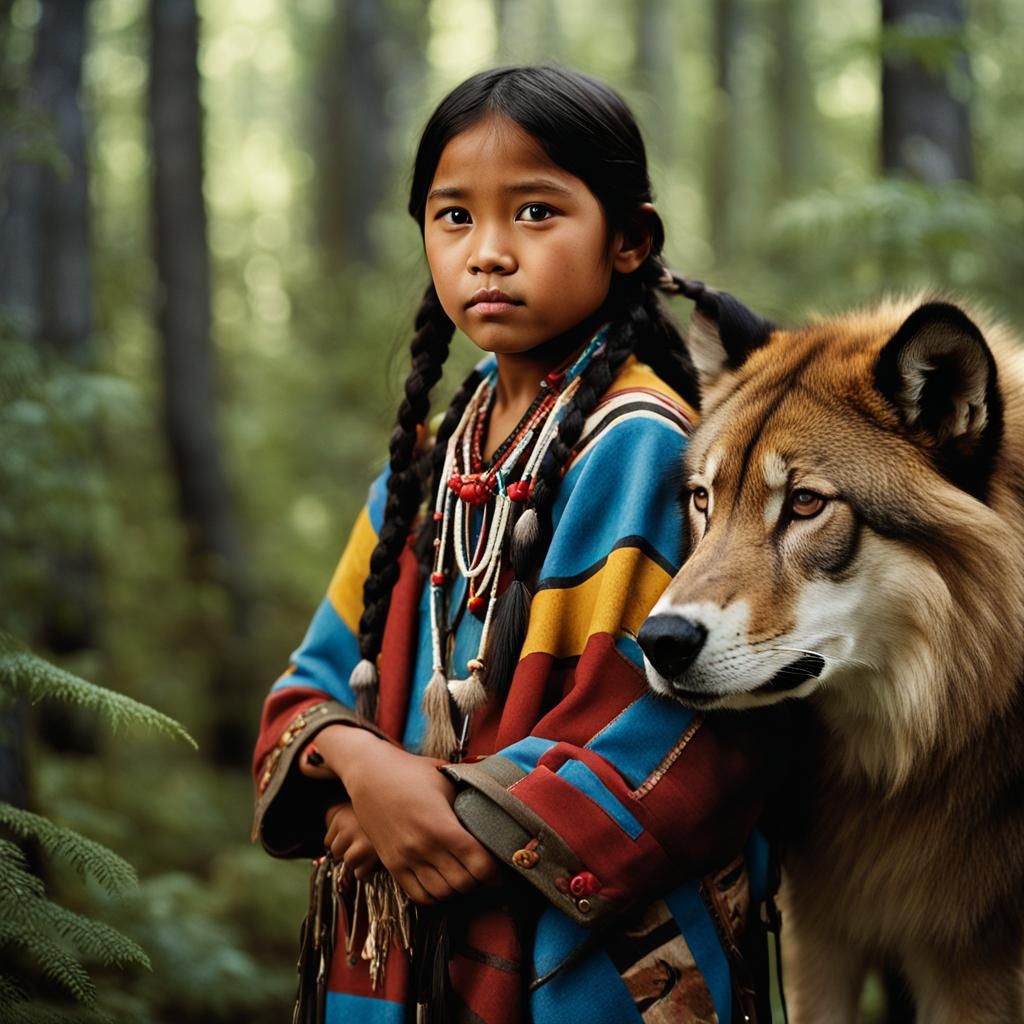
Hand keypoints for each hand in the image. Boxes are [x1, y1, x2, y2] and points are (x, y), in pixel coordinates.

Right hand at [315, 726, 502, 904]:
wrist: (369, 774)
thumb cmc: (412, 771)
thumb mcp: (445, 778)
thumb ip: (469, 795)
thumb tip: (496, 801)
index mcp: (442, 825)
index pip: (479, 864)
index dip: (495, 871)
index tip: (501, 866)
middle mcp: (424, 846)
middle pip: (463, 883)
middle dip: (478, 880)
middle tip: (484, 871)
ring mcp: (406, 858)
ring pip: (441, 894)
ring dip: (457, 889)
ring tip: (463, 875)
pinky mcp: (392, 864)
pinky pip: (418, 896)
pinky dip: (434, 895)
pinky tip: (442, 880)